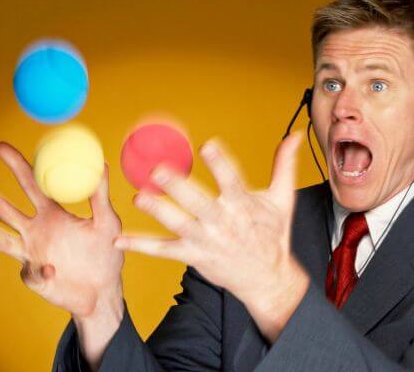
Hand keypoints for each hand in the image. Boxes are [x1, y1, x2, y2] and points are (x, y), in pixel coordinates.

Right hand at [0, 142, 123, 318]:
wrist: (104, 289)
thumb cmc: (106, 252)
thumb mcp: (107, 221)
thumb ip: (100, 195)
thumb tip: (99, 163)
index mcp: (52, 212)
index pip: (31, 184)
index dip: (16, 166)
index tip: (0, 147)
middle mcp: (36, 230)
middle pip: (5, 208)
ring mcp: (31, 253)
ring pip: (4, 239)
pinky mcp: (35, 277)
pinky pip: (33, 272)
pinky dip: (41, 270)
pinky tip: (51, 269)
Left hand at [115, 132, 308, 340]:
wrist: (268, 277)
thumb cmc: (273, 235)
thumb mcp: (283, 200)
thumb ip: (284, 165)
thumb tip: (293, 136)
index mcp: (244, 205)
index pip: (232, 181)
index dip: (220, 163)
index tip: (208, 145)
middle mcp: (223, 222)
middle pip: (199, 202)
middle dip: (179, 187)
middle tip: (158, 169)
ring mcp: (207, 241)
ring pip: (178, 225)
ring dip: (158, 211)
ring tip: (139, 197)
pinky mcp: (194, 256)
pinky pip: (165, 251)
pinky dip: (142, 246)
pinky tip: (119, 239)